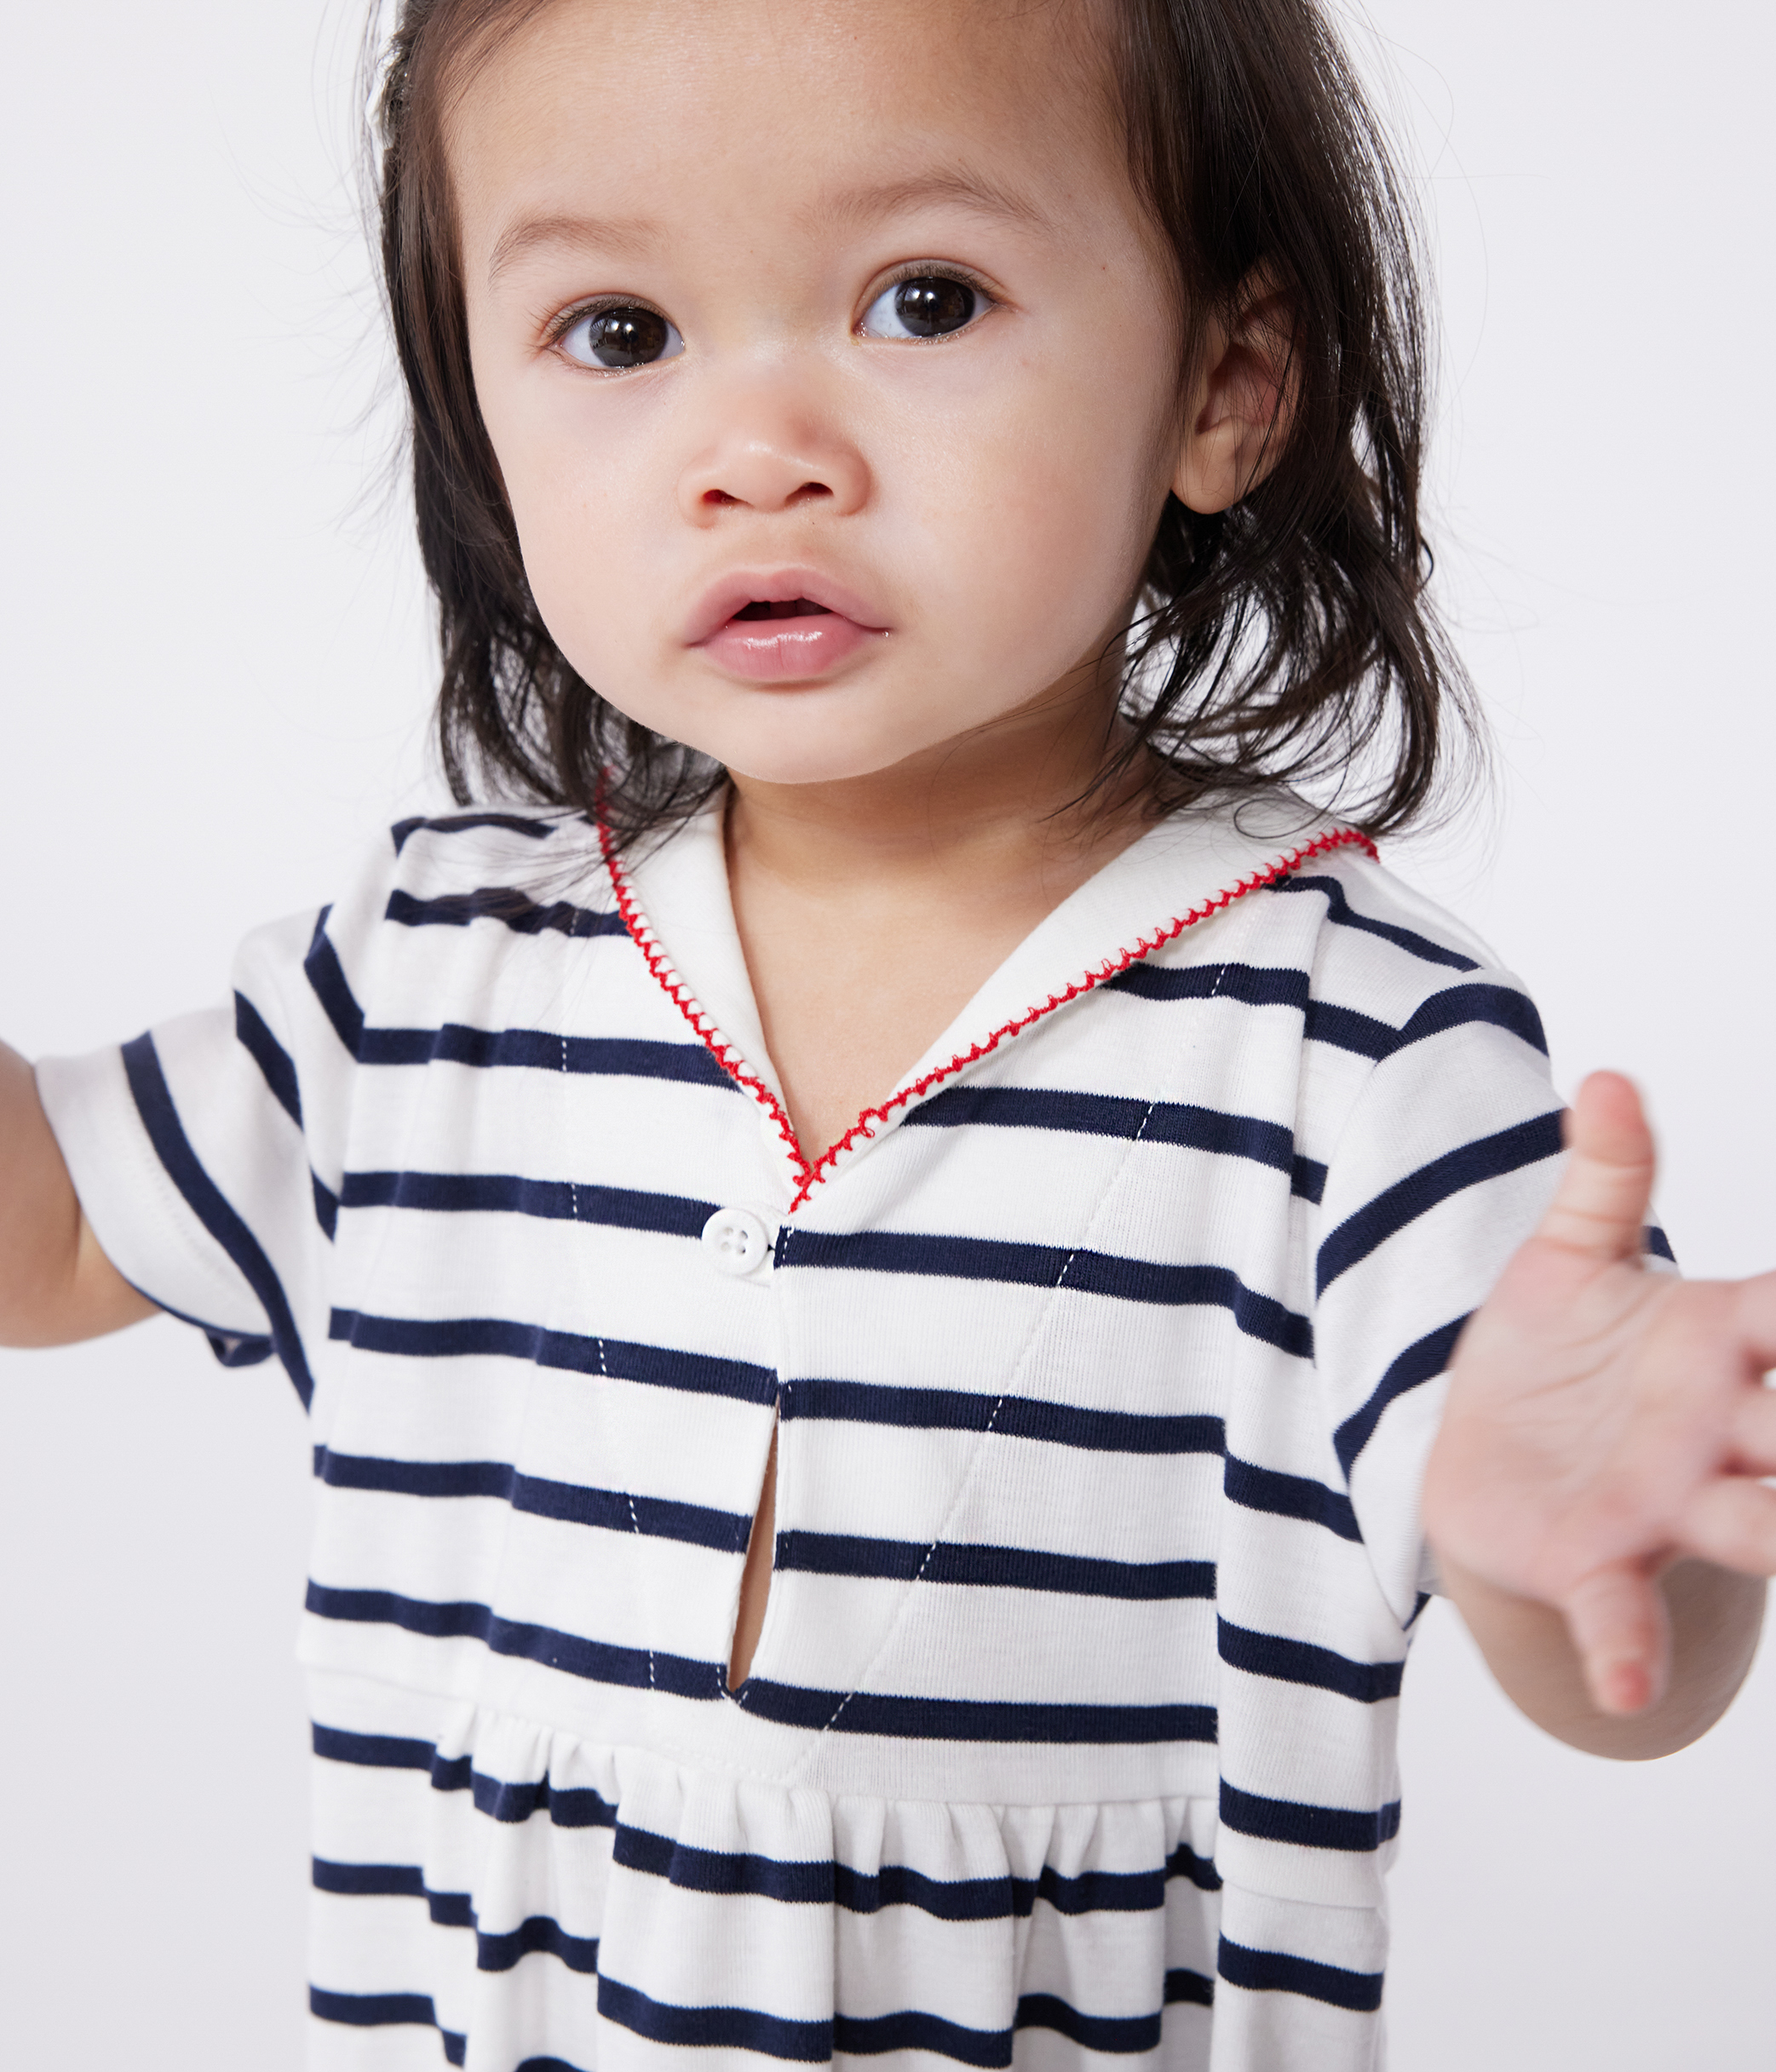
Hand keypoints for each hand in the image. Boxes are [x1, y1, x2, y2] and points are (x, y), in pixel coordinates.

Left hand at [1423, 1072, 1775, 1717]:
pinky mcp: (1595, 1560)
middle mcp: (1722, 1429)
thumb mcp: (1570, 1259)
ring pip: (1756, 1525)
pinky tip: (1626, 1688)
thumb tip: (1605, 1077)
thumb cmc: (1553, 1357)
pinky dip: (1626, 1650)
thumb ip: (1606, 1176)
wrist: (1491, 1463)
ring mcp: (1667, 1501)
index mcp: (1723, 1340)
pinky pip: (1619, 1611)